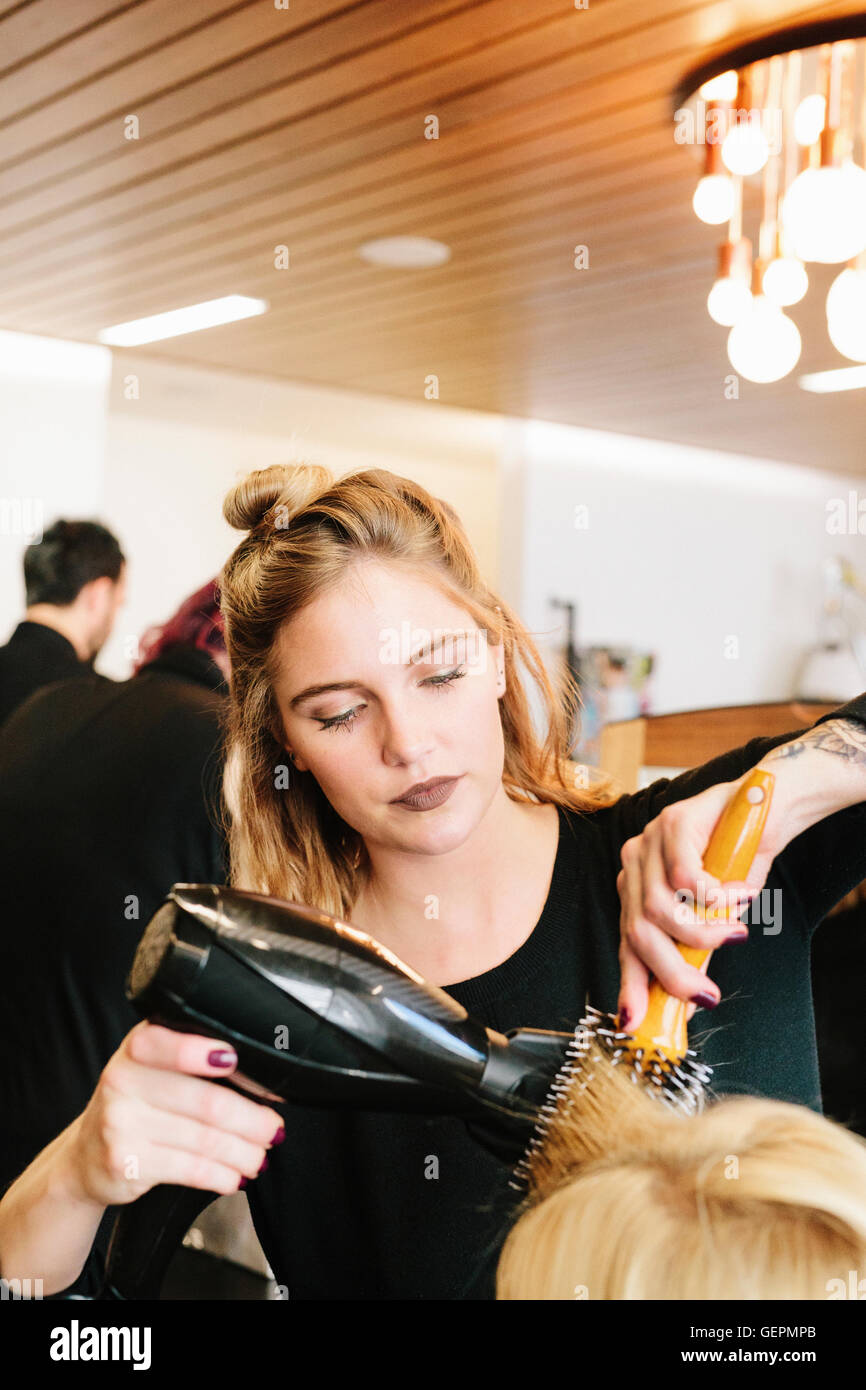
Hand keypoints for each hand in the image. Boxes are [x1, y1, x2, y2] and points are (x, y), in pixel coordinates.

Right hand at [65, 1021, 284, 1207]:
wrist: (85, 1155)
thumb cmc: (137, 1102)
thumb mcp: (153, 1067)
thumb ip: (194, 1058)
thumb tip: (262, 1078)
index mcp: (137, 1047)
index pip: (165, 1043)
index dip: (199, 1052)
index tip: (234, 1059)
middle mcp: (123, 1080)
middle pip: (205, 1101)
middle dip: (251, 1120)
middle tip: (274, 1129)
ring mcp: (121, 1122)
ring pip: (204, 1139)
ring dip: (243, 1152)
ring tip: (260, 1156)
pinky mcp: (125, 1162)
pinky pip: (189, 1169)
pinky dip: (221, 1175)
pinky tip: (235, 1176)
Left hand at [615, 775, 779, 1030]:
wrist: (770, 807)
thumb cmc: (741, 862)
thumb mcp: (714, 916)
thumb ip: (693, 948)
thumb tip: (687, 1002)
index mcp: (637, 888)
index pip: (625, 942)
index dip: (629, 983)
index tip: (634, 1023)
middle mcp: (635, 864)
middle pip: (637, 930)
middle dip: (672, 972)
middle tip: (706, 994)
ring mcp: (650, 840)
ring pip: (659, 908)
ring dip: (701, 934)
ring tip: (734, 934)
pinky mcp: (674, 821)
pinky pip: (685, 877)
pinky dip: (715, 897)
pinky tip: (738, 897)